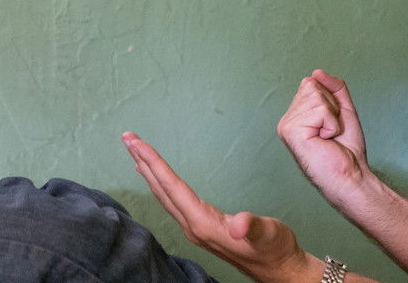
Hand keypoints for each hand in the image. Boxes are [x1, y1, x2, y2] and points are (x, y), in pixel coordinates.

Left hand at [122, 132, 324, 282]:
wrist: (279, 269)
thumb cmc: (275, 250)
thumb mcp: (268, 234)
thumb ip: (252, 227)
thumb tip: (238, 225)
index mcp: (203, 224)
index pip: (172, 187)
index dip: (154, 163)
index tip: (137, 143)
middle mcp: (192, 226)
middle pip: (161, 189)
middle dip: (143, 161)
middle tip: (128, 137)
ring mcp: (194, 227)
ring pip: (164, 194)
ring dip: (148, 170)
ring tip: (135, 151)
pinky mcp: (200, 227)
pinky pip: (172, 200)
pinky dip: (161, 183)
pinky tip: (157, 178)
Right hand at [277, 70, 372, 209]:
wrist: (350, 175)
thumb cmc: (346, 150)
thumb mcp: (343, 110)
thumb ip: (333, 88)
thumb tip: (317, 72)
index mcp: (296, 114)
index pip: (311, 83)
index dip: (330, 99)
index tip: (332, 124)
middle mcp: (288, 118)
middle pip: (311, 85)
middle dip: (331, 106)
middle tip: (331, 131)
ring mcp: (287, 124)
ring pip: (316, 96)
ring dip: (331, 117)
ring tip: (328, 136)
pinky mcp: (291, 130)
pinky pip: (320, 110)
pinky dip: (331, 124)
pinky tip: (325, 140)